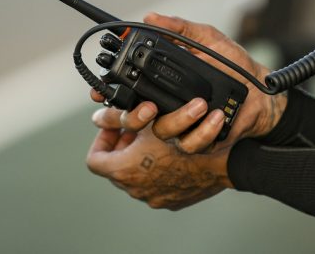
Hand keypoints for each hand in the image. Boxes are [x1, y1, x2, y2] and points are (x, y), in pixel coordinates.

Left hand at [85, 119, 229, 209]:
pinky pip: (156, 185)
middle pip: (116, 168)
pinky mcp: (170, 201)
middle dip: (123, 148)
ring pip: (136, 177)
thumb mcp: (150, 120)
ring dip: (141, 160)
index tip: (112, 131)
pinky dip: (158, 171)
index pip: (94, 160)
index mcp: (123, 170)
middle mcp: (134, 188)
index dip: (101, 142)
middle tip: (135, 132)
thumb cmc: (185, 139)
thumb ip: (124, 117)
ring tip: (154, 142)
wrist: (219, 163)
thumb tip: (105, 113)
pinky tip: (171, 156)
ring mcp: (152, 197)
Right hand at [88, 12, 287, 148]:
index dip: (110, 93)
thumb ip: (180, 28)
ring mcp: (183, 125)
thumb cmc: (234, 66)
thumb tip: (151, 17)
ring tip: (201, 104)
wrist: (263, 92)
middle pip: (135, 118)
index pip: (129, 90)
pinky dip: (203, 131)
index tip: (101, 92)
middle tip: (148, 107)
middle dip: (133, 116)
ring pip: (164, 131)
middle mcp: (168, 106)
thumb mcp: (207, 38)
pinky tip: (215, 116)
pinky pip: (192, 143)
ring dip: (181, 119)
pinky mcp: (201, 140)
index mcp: (164, 83)